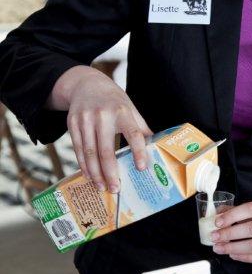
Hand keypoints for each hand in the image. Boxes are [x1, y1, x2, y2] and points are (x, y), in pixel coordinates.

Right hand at [62, 68, 152, 192]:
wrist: (86, 84)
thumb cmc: (113, 100)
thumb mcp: (130, 107)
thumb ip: (141, 127)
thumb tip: (156, 147)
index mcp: (122, 111)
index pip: (133, 133)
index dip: (138, 151)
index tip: (142, 168)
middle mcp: (103, 115)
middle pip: (106, 150)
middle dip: (111, 172)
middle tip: (116, 189)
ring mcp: (85, 120)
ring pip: (90, 153)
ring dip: (96, 174)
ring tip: (102, 187)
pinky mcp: (72, 123)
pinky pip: (78, 149)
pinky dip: (84, 165)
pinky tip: (90, 176)